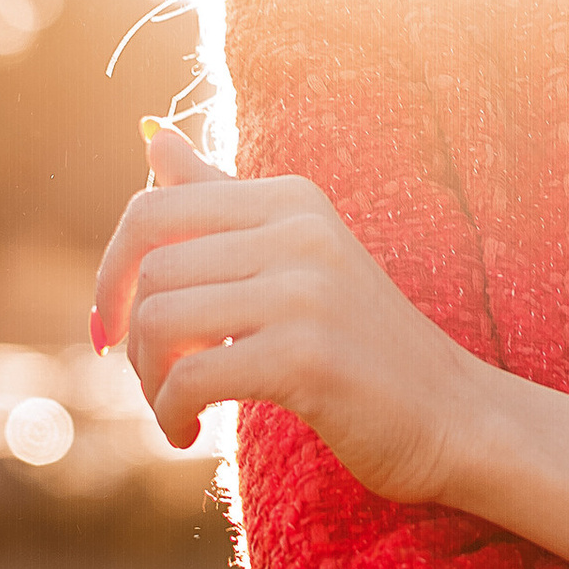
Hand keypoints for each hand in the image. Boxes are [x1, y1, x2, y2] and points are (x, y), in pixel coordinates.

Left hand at [94, 120, 483, 497]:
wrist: (456, 417)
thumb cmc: (365, 346)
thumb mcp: (297, 257)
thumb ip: (221, 198)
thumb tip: (152, 135)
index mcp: (292, 198)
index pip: (152, 208)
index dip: (112, 271)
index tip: (114, 325)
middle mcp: (300, 230)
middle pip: (149, 269)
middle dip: (128, 333)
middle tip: (150, 379)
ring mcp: (306, 291)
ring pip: (160, 320)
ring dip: (150, 380)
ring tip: (175, 407)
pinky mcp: (307, 356)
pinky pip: (191, 376)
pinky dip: (172, 412)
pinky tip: (189, 433)